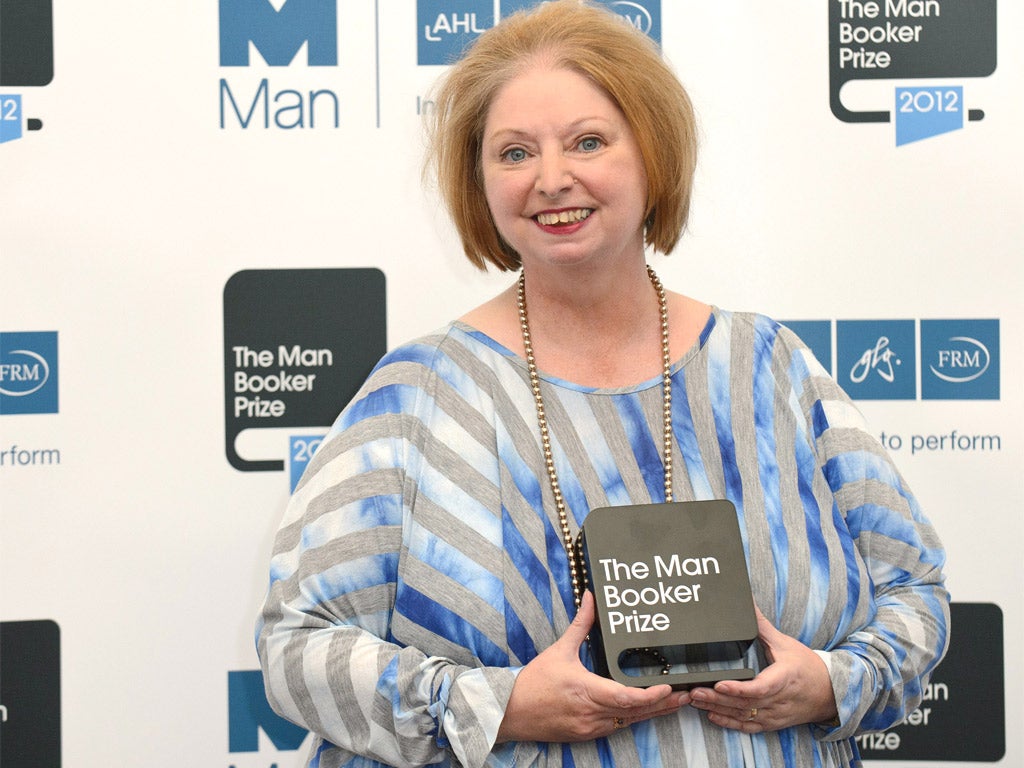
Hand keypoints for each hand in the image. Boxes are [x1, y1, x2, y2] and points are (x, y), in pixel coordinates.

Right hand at [497, 591, 689, 741]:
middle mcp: (591, 713)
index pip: (626, 697)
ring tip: (676, 703)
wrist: (511, 712)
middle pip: (635, 712)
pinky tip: (647, 711)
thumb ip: (581, 624)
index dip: (651, 695)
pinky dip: (633, 718)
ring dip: (653, 713)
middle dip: (663, 704)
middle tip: (687, 695)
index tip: (668, 687)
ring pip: (629, 722)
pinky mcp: (586, 735)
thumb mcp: (559, 650)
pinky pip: (616, 728)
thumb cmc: (534, 682)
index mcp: (585, 690)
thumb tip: (591, 598)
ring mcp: (590, 727)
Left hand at [687, 607, 837, 732]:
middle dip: (717, 698)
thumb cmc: (806, 667)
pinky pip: (748, 727)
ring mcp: (774, 714)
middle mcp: (779, 700)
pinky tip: (712, 715)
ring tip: (695, 700)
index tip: (720, 684)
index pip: (760, 687)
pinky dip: (729, 723)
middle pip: (745, 703)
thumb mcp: (785, 643)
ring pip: (743, 716)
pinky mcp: (771, 723)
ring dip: (718, 710)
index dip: (739, 689)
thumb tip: (747, 602)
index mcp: (784, 678)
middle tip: (694, 691)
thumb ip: (762, 626)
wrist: (829, 693)